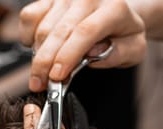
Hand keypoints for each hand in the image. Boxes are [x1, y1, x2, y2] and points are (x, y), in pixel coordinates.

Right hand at [19, 0, 146, 91]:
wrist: (116, 12)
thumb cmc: (123, 33)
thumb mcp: (133, 49)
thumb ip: (118, 53)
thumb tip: (92, 54)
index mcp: (114, 8)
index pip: (86, 32)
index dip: (68, 56)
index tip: (57, 76)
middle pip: (59, 31)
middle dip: (45, 63)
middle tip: (39, 85)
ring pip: (42, 28)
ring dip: (38, 56)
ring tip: (42, 74)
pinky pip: (29, 17)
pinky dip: (28, 37)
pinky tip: (39, 50)